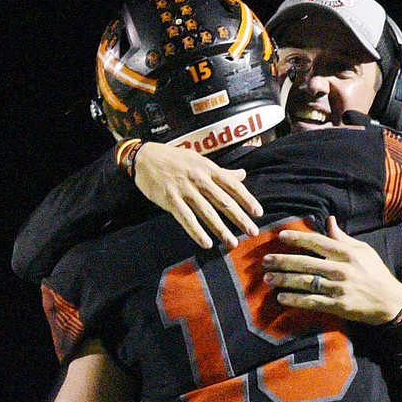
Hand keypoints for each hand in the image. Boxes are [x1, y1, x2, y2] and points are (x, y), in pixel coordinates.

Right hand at [133, 142, 261, 248]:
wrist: (144, 157)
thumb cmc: (175, 159)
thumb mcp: (200, 161)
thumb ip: (222, 171)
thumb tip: (243, 175)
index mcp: (208, 169)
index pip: (233, 185)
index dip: (247, 200)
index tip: (258, 213)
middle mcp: (199, 179)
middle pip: (224, 201)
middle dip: (240, 218)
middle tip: (252, 232)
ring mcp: (184, 189)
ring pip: (207, 212)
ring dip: (221, 229)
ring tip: (232, 243)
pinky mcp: (170, 199)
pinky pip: (186, 218)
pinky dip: (197, 232)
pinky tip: (207, 243)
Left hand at [263, 217, 401, 323]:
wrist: (391, 302)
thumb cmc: (376, 273)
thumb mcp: (364, 250)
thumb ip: (343, 238)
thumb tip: (329, 220)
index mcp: (347, 253)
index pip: (317, 242)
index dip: (297, 239)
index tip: (280, 237)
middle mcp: (341, 269)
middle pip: (305, 263)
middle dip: (283, 261)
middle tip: (265, 261)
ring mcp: (339, 288)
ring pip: (305, 282)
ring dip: (284, 280)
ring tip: (268, 279)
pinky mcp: (339, 305)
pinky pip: (312, 302)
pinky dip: (296, 300)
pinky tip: (282, 298)